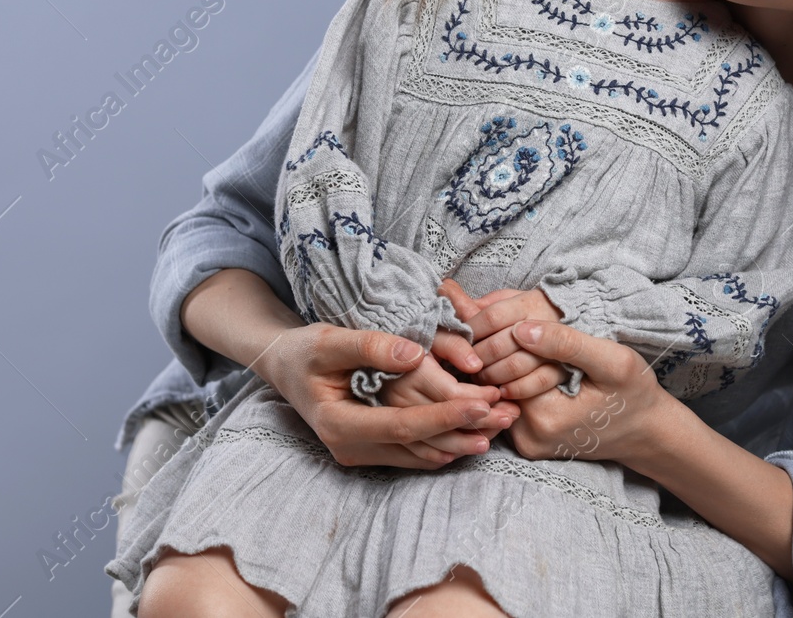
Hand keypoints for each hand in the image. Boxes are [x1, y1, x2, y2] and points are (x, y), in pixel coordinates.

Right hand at [258, 322, 517, 468]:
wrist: (283, 366)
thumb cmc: (303, 349)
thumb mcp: (328, 339)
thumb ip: (369, 346)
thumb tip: (415, 355)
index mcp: (338, 423)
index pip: (403, 425)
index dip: (445, 415)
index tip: (483, 402)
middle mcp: (351, 448)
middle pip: (419, 446)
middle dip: (467, 430)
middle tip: (509, 415)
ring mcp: (362, 454)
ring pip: (422, 454)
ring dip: (464, 440)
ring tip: (504, 422)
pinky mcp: (372, 450)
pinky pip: (415, 453)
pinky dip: (447, 442)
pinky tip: (476, 431)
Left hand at [456, 286, 567, 397]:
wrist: (592, 335)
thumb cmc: (548, 316)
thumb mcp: (521, 300)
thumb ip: (489, 302)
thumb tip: (448, 290)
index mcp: (532, 302)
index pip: (490, 317)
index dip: (471, 330)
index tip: (463, 338)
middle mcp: (545, 324)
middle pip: (496, 345)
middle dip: (477, 356)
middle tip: (467, 363)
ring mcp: (556, 353)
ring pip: (510, 368)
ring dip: (490, 375)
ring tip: (482, 376)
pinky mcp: (563, 378)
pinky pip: (530, 386)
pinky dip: (512, 389)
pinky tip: (503, 389)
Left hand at [505, 320, 667, 464]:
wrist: (646, 432)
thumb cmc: (633, 393)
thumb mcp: (612, 361)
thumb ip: (566, 343)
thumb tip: (520, 329)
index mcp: (546, 416)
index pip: (505, 365)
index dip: (508, 337)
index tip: (515, 318)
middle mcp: (528, 436)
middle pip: (497, 380)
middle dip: (502, 350)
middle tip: (511, 325)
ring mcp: (526, 443)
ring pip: (501, 391)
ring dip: (507, 364)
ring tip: (522, 343)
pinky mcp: (528, 443)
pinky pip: (511, 404)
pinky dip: (516, 381)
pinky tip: (532, 365)